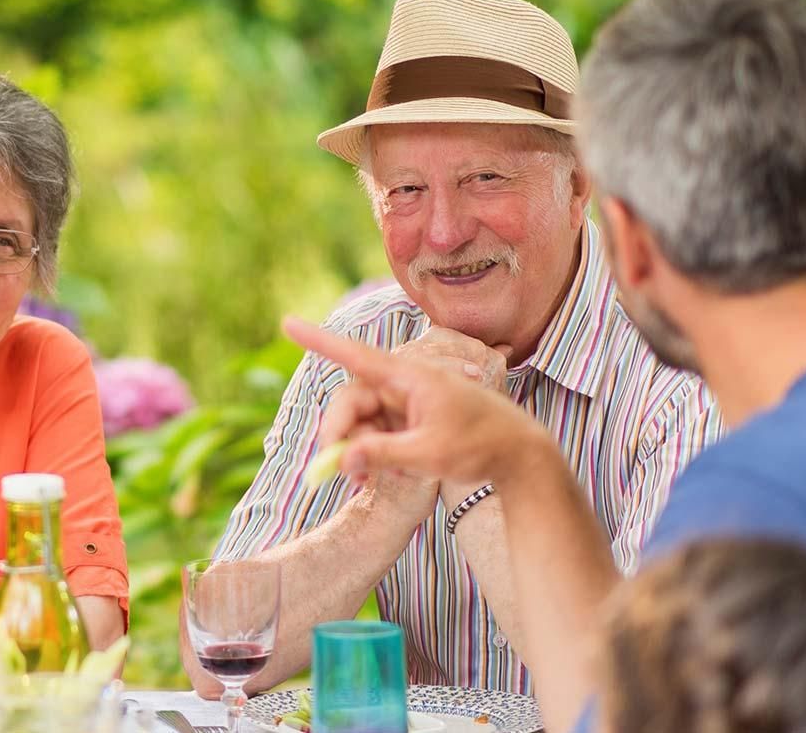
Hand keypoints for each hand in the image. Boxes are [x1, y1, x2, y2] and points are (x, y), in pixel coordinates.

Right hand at [290, 317, 555, 489]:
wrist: (519, 454)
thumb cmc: (480, 446)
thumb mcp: (430, 455)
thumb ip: (382, 455)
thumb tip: (341, 460)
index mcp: (411, 378)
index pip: (355, 356)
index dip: (318, 341)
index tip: (286, 322)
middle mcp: (403, 385)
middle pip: (351, 401)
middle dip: (340, 436)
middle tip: (340, 473)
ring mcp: (405, 402)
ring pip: (361, 422)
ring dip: (358, 451)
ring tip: (370, 482)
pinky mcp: (409, 419)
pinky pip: (376, 433)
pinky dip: (374, 455)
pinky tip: (387, 476)